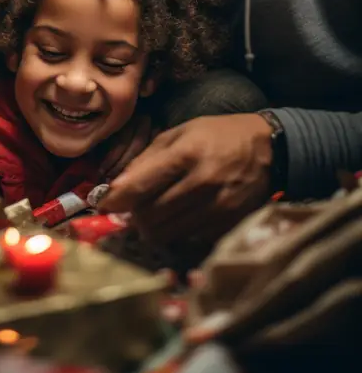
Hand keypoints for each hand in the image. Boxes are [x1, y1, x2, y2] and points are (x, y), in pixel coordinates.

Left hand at [100, 114, 273, 244]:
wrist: (269, 149)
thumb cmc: (218, 136)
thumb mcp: (181, 133)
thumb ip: (148, 159)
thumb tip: (117, 187)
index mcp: (187, 154)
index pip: (141, 185)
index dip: (115, 199)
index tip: (102, 204)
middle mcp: (202, 184)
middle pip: (150, 216)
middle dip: (134, 215)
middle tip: (133, 206)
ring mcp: (217, 209)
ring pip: (166, 233)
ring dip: (153, 226)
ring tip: (155, 211)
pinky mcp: (228, 226)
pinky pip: (187, 239)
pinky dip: (176, 231)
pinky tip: (180, 216)